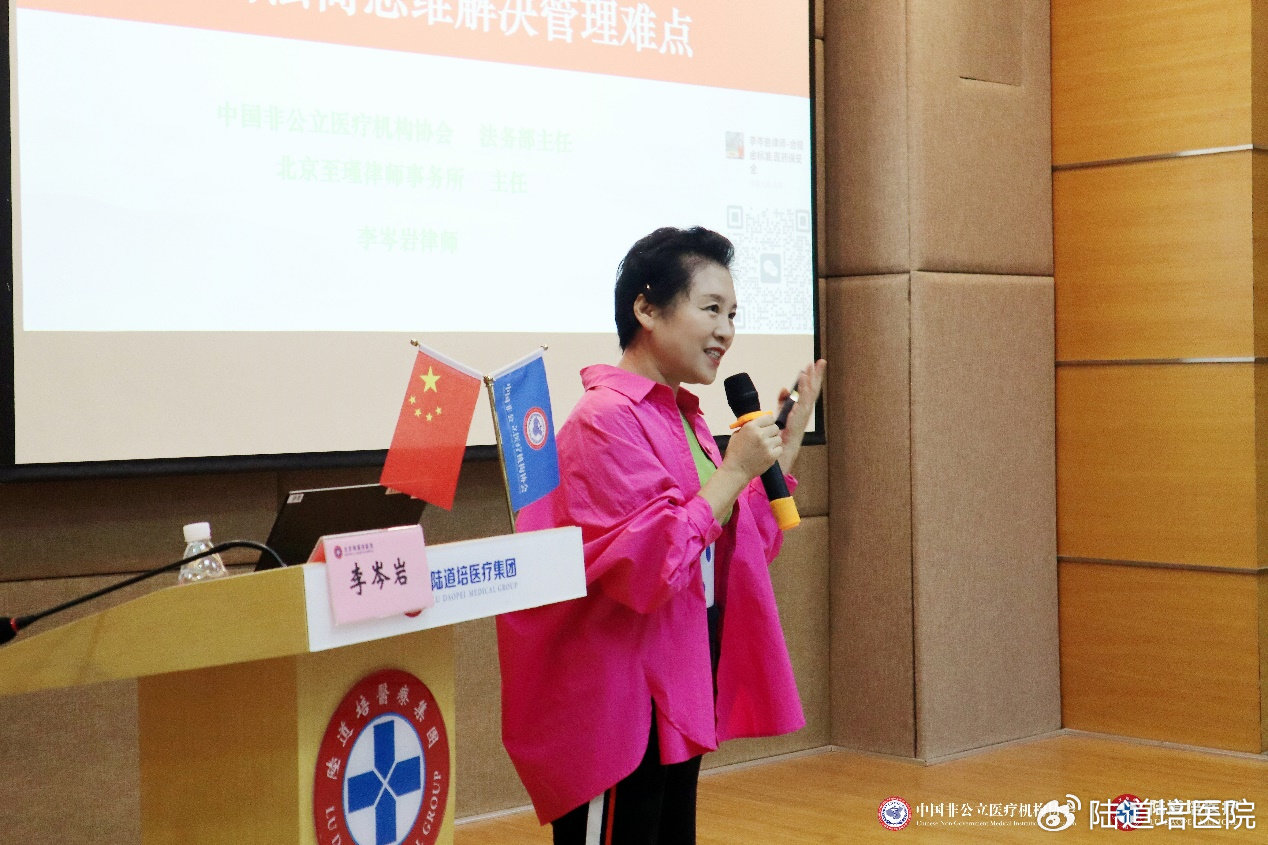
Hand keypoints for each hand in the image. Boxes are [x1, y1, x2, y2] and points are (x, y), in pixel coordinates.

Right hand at [723, 412, 782, 482]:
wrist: (735, 471)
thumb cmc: (734, 452)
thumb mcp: (737, 434)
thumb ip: (748, 426)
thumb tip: (758, 420)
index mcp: (751, 427)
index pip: (769, 417)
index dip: (768, 421)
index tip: (767, 425)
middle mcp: (760, 434)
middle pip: (775, 427)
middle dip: (771, 432)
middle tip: (766, 437)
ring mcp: (767, 445)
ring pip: (778, 438)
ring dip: (773, 442)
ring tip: (765, 447)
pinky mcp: (772, 456)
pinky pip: (780, 449)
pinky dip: (775, 451)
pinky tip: (767, 453)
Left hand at [776, 359, 825, 473]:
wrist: (781, 453)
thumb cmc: (782, 434)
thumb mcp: (781, 413)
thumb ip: (783, 400)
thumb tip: (785, 388)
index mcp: (802, 408)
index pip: (809, 389)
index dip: (814, 376)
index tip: (817, 363)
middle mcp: (805, 412)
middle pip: (812, 391)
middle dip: (816, 376)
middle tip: (820, 361)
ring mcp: (802, 418)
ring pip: (807, 397)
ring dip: (808, 383)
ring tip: (808, 370)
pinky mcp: (796, 423)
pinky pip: (800, 407)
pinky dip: (802, 395)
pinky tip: (802, 385)